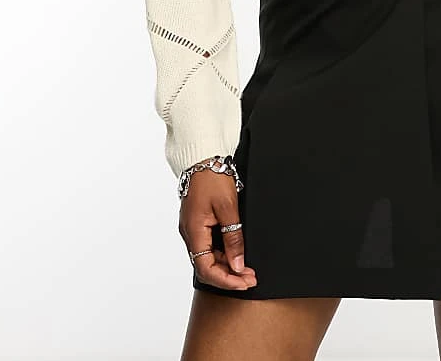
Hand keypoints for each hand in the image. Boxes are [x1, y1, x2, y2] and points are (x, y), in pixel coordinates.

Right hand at [178, 168, 257, 289]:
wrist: (203, 157)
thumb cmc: (212, 177)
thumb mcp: (228, 208)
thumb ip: (233, 238)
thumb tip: (238, 265)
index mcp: (193, 231)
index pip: (206, 269)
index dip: (226, 280)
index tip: (245, 282)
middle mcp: (189, 233)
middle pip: (207, 266)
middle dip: (230, 275)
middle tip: (251, 278)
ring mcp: (193, 228)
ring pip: (208, 257)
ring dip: (227, 265)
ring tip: (248, 268)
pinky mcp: (198, 222)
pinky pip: (208, 245)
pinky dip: (223, 253)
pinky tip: (236, 253)